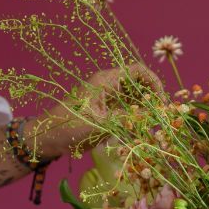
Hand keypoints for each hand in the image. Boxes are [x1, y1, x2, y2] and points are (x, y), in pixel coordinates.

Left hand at [38, 64, 162, 152]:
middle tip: (159, 116)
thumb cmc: (68, 127)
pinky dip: (135, 118)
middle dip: (152, 98)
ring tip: (150, 125)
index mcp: (105, 81)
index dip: (154, 82)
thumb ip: (126, 119)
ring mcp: (108, 97)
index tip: (161, 100)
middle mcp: (109, 85)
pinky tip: (138, 130)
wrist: (47, 138)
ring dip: (145, 109)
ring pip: (135, 97)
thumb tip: (151, 116)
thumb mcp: (99, 125)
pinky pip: (127, 109)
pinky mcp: (106, 110)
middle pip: (139, 84)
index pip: (138, 71)